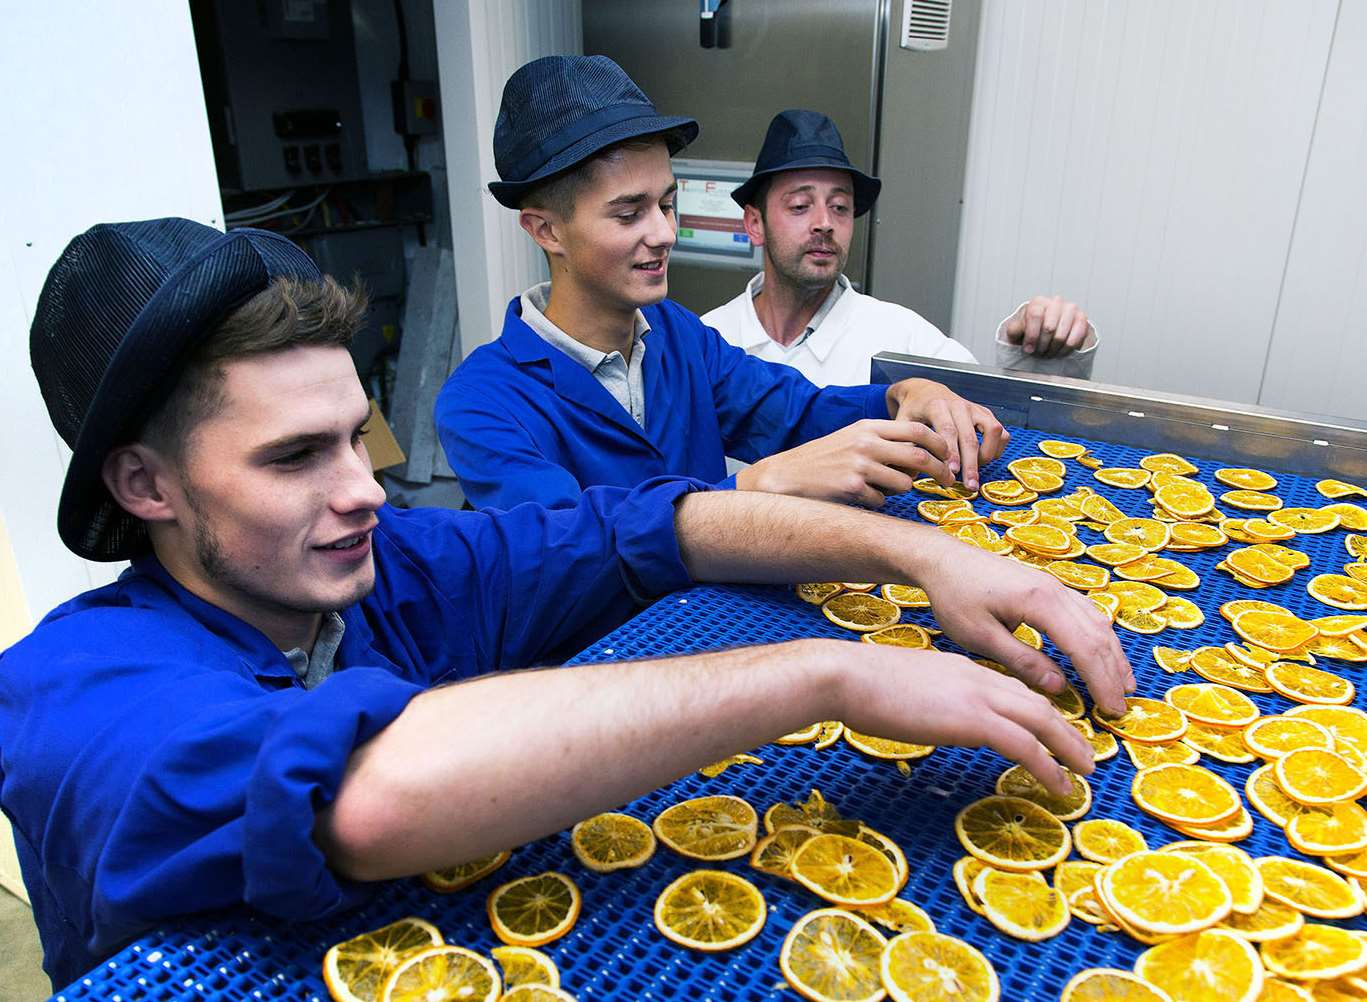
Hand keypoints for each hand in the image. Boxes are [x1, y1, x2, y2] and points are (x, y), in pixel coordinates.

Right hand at [738, 419, 951, 506]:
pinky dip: (876, 502)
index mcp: (869, 427)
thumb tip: (919, 453)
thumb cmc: (822, 459)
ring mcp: (860, 465)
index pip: (918, 430)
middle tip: (945, 481)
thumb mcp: (852, 438)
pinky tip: (859, 496)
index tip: (948, 456)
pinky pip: (881, 500)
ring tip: (882, 488)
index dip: (940, 444)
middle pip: (920, 457)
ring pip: (904, 483)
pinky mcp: (852, 488)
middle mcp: (867, 443)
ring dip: (901, 489)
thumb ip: (883, 441)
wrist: (786, 475)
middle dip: (939, 471)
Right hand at [837, 645, 1093, 795]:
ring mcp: (979, 696)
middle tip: (1084, 754)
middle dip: (1066, 729)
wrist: (849, 677)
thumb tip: (938, 718)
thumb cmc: (863, 685)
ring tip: (1084, 771)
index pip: (1013, 689)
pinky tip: (1059, 785)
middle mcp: (979, 677)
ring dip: (1068, 747)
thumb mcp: (910, 687)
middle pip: (1038, 702)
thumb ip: (933, 699)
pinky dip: (1048, 766)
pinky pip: (1025, 744)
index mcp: (963, 669)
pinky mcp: (974, 719)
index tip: (1051, 731)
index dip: (1038, 712)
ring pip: (1042, 720)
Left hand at [885, 378, 1007, 490]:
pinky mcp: (985, 413)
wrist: (924, 391)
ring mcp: (974, 408)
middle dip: (971, 464)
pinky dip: (997, 448)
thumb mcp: (903, 423)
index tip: (952, 472)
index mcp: (936, 406)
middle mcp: (959, 405)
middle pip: (970, 436)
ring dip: (987, 454)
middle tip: (970, 486)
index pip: (948, 430)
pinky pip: (1001, 431)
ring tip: (976, 471)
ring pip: (993, 430)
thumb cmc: (912, 411)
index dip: (952, 453)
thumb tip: (910, 471)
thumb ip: (906, 444)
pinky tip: (984, 460)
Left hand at [910, 535, 1134, 717]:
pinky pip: (1086, 612)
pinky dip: (1100, 636)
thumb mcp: (981, 636)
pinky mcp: (1048, 586)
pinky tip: (1103, 652)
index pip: (1084, 647)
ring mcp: (1054, 585)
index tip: (1111, 710)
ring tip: (1124, 685)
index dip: (1101, 681)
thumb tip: (1059, 686)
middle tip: (1121, 707)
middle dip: (1112, 673)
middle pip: (1098, 634)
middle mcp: (1055, 590)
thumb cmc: (954, 596)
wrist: (943, 559)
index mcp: (1040, 601)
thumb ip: (1022, 661)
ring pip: (1097, 621)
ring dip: (1113, 654)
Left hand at [1002, 296, 1090, 357]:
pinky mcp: (1082, 319)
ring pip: (1061, 337)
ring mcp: (1071, 309)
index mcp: (1038, 302)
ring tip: (1047, 353)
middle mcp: (1056, 302)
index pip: (1035, 315)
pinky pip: (1074, 340)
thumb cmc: (1032, 328)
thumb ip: (1014, 329)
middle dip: (1042, 346)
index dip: (1031, 335)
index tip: (1028, 349)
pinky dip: (1065, 351)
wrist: (1049, 328)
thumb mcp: (1019, 330)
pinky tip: (1058, 352)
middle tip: (1038, 353)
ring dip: (1052, 350)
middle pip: (1049, 328)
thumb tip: (1016, 331)